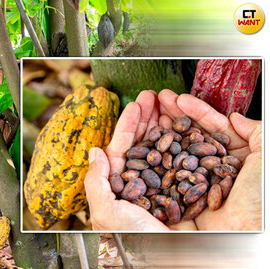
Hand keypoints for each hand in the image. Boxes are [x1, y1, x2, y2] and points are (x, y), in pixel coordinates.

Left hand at [84, 90, 196, 230]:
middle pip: (145, 143)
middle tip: (151, 96)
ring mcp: (168, 184)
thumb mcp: (107, 213)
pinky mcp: (190, 187)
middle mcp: (145, 184)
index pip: (123, 150)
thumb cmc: (137, 241)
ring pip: (165, 146)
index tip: (134, 105)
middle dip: (147, 118)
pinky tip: (185, 125)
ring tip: (167, 102)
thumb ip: (95, 182)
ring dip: (165, 123)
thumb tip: (93, 151)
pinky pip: (186, 158)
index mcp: (123, 189)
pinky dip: (187, 139)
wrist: (178, 260)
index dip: (127, 126)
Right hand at [158, 90, 261, 229]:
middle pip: (190, 136)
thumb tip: (236, 117)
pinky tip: (147, 144)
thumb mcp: (267, 156)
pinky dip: (154, 158)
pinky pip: (165, 174)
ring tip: (148, 115)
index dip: (196, 111)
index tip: (178, 98)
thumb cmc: (261, 199)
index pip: (212, 128)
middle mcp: (213, 169)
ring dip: (160, 131)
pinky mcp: (180, 198)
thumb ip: (256, 131)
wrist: (248, 234)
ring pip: (175, 151)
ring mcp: (195, 183)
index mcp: (234, 159)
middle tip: (157, 99)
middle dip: (173, 116)